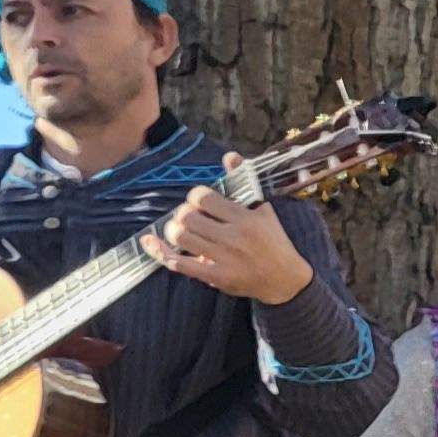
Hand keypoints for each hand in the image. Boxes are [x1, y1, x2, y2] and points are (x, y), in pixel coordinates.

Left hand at [139, 157, 314, 303]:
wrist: (287, 281)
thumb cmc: (274, 242)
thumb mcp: (264, 210)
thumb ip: (243, 182)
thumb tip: (229, 156)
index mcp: (246, 218)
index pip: (203, 198)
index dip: (195, 196)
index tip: (200, 202)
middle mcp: (234, 237)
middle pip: (187, 217)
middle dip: (182, 214)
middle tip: (188, 218)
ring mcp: (224, 258)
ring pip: (181, 237)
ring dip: (173, 231)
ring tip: (180, 230)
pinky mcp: (217, 277)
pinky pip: (180, 264)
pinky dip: (161, 252)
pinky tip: (150, 243)